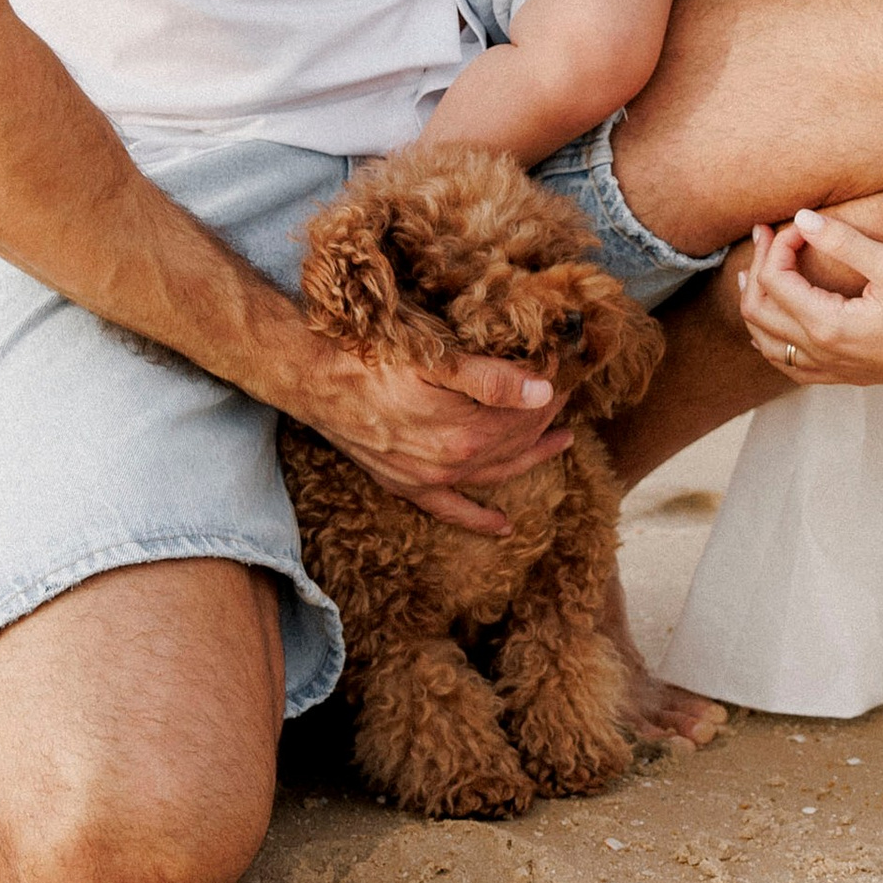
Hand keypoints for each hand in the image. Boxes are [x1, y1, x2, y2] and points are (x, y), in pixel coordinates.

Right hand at [285, 338, 571, 537]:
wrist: (315, 377)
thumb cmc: (374, 356)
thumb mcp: (436, 358)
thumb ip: (492, 378)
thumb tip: (544, 391)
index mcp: (464, 433)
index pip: (525, 416)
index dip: (549, 392)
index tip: (564, 369)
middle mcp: (450, 465)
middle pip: (514, 443)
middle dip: (545, 418)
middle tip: (567, 394)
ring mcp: (427, 479)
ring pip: (494, 473)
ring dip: (530, 457)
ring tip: (562, 442)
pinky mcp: (404, 483)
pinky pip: (450, 509)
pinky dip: (478, 518)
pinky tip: (502, 527)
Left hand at [738, 211, 882, 389]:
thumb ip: (842, 241)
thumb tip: (802, 218)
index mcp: (827, 325)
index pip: (775, 280)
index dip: (779, 244)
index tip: (802, 224)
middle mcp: (819, 352)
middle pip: (758, 310)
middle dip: (758, 266)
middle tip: (766, 235)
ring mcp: (828, 369)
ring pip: (765, 342)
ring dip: (756, 303)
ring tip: (759, 271)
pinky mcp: (840, 375)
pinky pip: (786, 364)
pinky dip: (770, 338)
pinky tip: (777, 320)